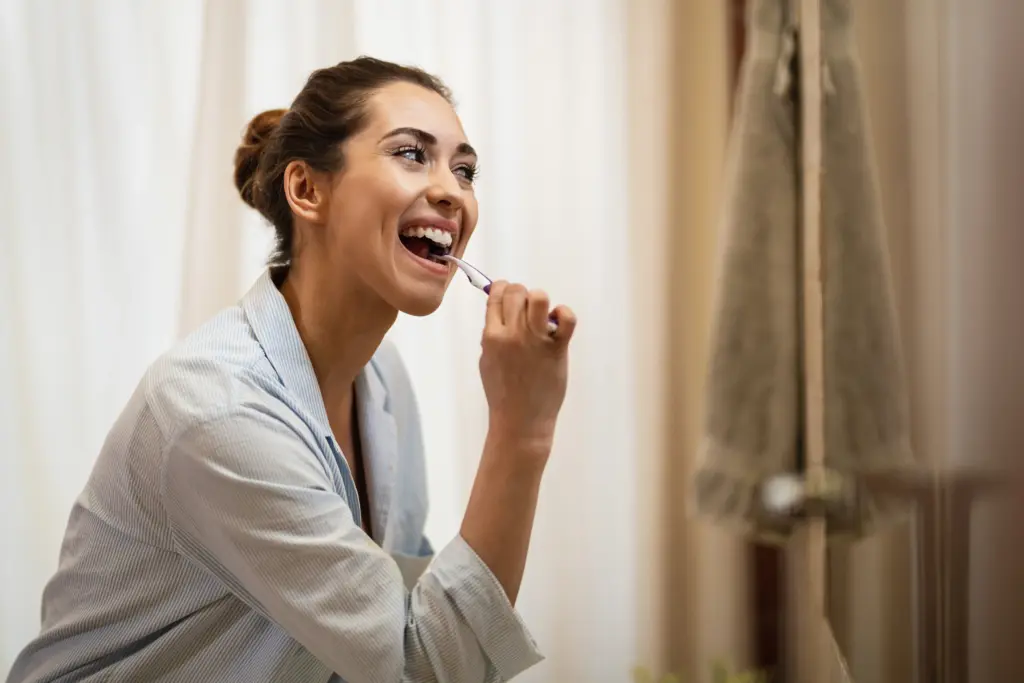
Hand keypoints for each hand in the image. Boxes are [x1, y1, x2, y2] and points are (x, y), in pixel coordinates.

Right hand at [478, 281, 576, 449]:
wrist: (521, 420)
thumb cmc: (502, 393)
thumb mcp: (486, 361)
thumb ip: (491, 337)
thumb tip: (500, 314)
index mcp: (491, 336)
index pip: (496, 296)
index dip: (503, 290)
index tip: (507, 295)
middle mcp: (512, 334)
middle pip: (517, 292)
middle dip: (521, 294)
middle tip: (526, 309)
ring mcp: (536, 340)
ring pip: (539, 297)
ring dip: (540, 301)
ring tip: (541, 316)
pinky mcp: (557, 349)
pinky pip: (566, 318)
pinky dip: (564, 314)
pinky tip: (558, 323)